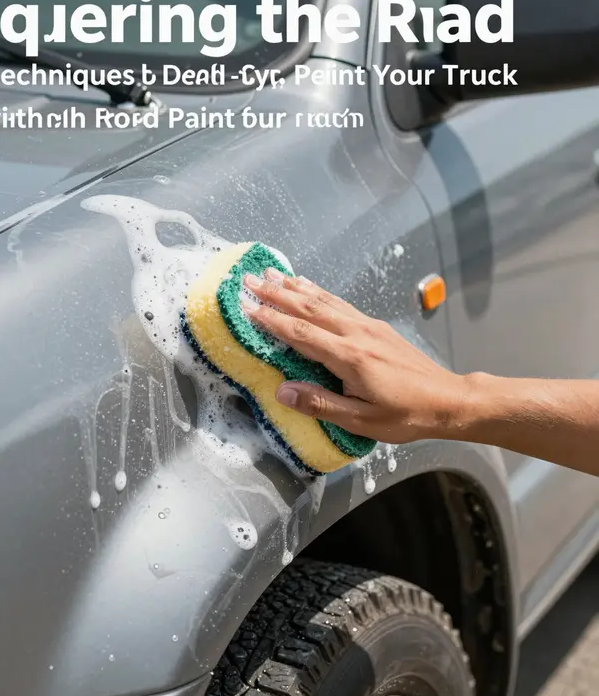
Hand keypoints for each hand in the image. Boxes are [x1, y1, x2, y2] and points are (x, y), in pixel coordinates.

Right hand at [241, 269, 471, 443]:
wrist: (449, 399)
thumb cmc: (406, 415)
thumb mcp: (362, 421)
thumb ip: (321, 404)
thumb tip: (282, 391)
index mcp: (350, 357)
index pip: (301, 334)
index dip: (271, 320)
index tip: (246, 307)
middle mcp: (356, 333)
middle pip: (308, 308)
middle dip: (276, 293)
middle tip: (248, 280)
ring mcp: (367, 325)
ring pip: (324, 300)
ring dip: (294, 286)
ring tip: (271, 274)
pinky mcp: (375, 325)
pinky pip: (339, 302)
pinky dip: (318, 291)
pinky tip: (308, 285)